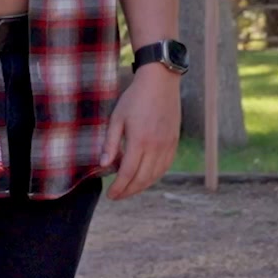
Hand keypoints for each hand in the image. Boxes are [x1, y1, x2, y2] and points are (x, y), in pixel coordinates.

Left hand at [100, 65, 181, 200]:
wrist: (160, 82)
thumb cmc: (135, 97)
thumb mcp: (117, 117)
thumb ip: (110, 143)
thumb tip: (103, 165)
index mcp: (139, 141)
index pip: (128, 173)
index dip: (118, 188)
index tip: (110, 195)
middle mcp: (156, 146)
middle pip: (142, 179)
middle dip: (128, 191)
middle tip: (118, 196)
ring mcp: (167, 145)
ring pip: (155, 176)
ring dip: (141, 186)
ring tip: (129, 189)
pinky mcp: (174, 142)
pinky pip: (165, 167)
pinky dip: (154, 177)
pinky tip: (145, 177)